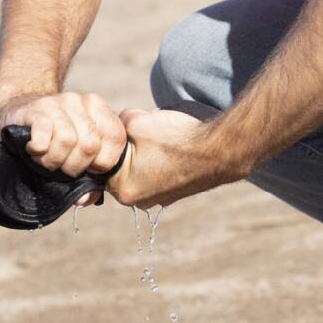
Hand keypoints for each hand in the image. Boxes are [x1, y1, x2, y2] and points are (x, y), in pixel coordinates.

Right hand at [0, 92, 127, 184]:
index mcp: (100, 110)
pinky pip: (44, 132)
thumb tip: (83, 199)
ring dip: (54, 160)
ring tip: (46, 159)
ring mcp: (59, 102)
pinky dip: (39, 149)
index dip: (102, 162)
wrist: (21, 112)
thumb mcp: (77, 153)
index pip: (115, 138)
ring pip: (67, 140)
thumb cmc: (54, 139)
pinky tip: (35, 149)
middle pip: (90, 144)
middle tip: (61, 167)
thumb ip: (89, 178)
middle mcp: (82, 102)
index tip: (87, 169)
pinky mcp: (37, 108)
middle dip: (74, 166)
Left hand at [107, 108, 247, 207]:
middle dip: (128, 147)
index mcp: (123, 190)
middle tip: (146, 136)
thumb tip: (113, 125)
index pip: (101, 162)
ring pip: (138, 166)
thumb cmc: (176, 138)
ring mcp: (158, 199)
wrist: (221, 149)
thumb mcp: (134, 121)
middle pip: (119, 165)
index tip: (127, 132)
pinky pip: (155, 170)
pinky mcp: (173, 192)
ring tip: (162, 142)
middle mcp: (139, 201)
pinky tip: (172, 148)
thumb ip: (114, 124)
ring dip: (144, 151)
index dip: (111, 141)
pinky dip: (159, 158)